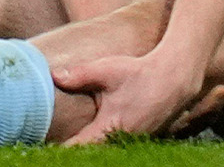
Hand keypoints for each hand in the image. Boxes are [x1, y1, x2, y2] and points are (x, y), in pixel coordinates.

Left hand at [54, 50, 223, 143]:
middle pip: (93, 153)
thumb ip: (79, 75)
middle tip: (58, 149)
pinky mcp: (143, 138)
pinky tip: (101, 137)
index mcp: (110, 127)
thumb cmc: (140, 72)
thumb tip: (52, 75)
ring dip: (94, 148)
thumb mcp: (107, 70)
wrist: (174, 76)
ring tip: (77, 143)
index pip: (80, 148)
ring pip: (108, 150)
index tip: (49, 148)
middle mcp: (122, 139)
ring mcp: (135, 141)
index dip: (64, 150)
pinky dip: (108, 144)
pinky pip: (121, 145)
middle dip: (78, 150)